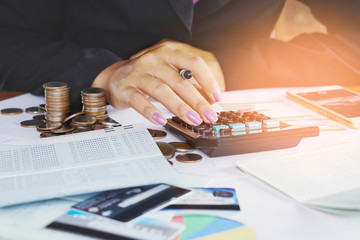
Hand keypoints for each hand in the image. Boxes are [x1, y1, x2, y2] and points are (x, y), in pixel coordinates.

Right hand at [91, 40, 223, 125]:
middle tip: (208, 115)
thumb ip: (189, 82)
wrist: (115, 77)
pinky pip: (139, 101)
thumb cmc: (148, 75)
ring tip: (193, 120)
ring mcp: (139, 73)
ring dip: (180, 107)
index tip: (216, 96)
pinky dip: (151, 111)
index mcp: (169, 52)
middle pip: (180, 80)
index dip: (208, 80)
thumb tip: (209, 101)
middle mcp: (154, 60)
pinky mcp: (126, 88)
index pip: (193, 62)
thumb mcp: (170, 72)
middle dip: (197, 101)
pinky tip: (161, 120)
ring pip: (162, 91)